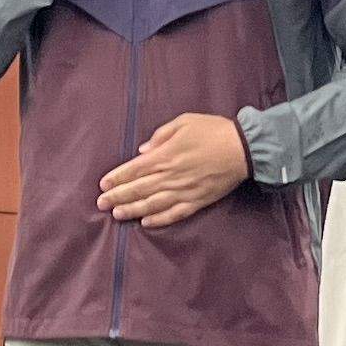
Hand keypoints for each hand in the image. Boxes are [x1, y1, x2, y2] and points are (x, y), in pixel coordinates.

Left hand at [99, 111, 252, 226]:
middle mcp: (172, 176)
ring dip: (133, 210)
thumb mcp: (184, 122)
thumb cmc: (213, 130)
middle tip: (101, 204)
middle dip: (118, 196)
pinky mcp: (198, 201)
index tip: (103, 185)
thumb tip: (142, 151)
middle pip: (139, 189)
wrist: (244, 148)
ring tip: (117, 214)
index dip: (117, 178)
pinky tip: (146, 223)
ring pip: (153, 204)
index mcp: (166, 155)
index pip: (134, 169)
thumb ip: (160, 136)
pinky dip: (160, 220)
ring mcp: (185, 191)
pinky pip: (175, 213)